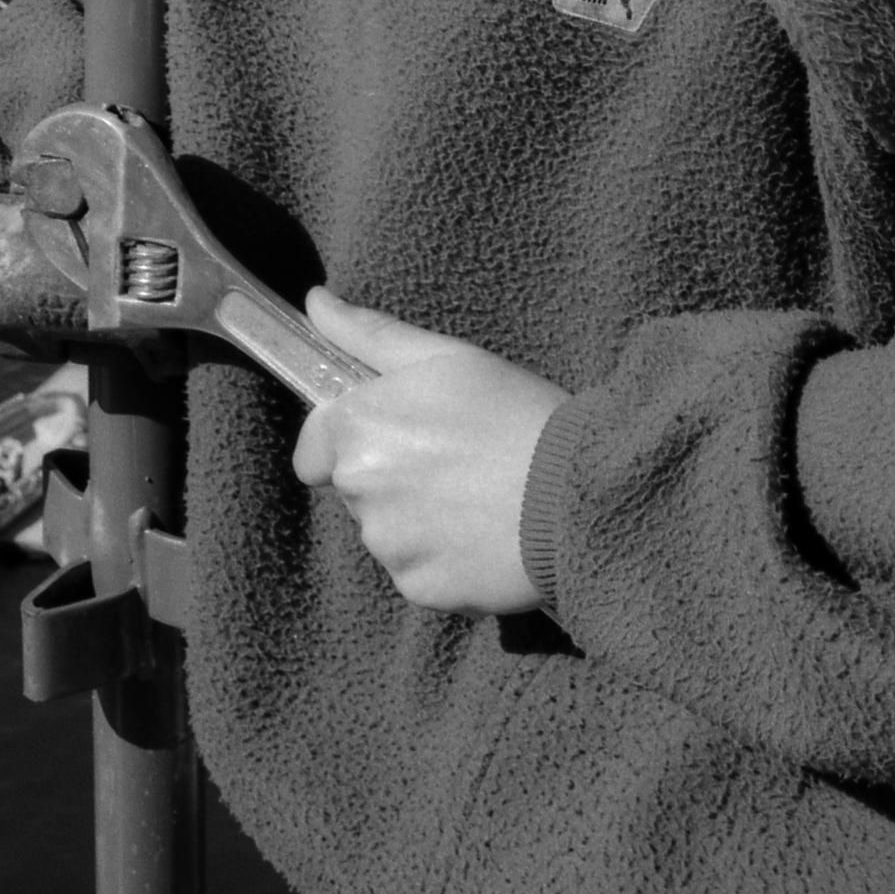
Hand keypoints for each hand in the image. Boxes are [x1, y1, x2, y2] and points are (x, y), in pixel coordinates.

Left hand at [292, 289, 568, 614]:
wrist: (581, 493)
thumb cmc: (517, 413)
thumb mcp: (447, 356)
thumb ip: (370, 333)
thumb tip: (315, 303)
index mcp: (359, 429)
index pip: (313, 449)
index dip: (350, 440)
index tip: (398, 434)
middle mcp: (361, 493)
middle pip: (355, 488)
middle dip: (391, 475)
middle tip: (455, 457)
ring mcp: (390, 548)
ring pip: (387, 532)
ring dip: (417, 518)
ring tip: (477, 495)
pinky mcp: (422, 590)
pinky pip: (417, 571)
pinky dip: (443, 557)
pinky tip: (485, 533)